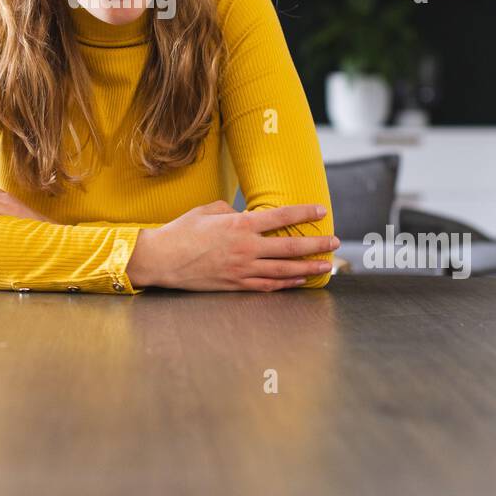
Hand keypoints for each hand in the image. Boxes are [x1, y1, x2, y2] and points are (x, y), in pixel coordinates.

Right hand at [127, 201, 338, 291]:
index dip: (304, 213)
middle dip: (316, 245)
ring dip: (309, 268)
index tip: (321, 210)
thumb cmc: (181, 231)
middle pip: (290, 248)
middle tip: (334, 242)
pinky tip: (299, 281)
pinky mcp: (236, 285)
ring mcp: (242, 269)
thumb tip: (244, 214)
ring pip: (284, 271)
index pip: (281, 217)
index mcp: (239, 224)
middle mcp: (246, 247)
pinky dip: (287, 284)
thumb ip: (230, 210)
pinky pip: (268, 286)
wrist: (161, 259)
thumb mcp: (207, 210)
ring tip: (326, 266)